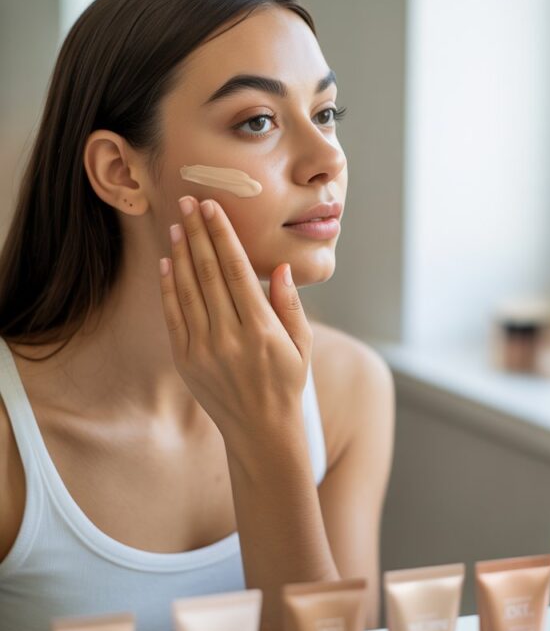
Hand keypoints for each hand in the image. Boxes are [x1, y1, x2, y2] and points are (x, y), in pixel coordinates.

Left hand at [158, 196, 312, 439]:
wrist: (260, 429)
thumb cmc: (286, 382)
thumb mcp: (301, 345)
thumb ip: (290, 305)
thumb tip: (280, 268)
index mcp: (261, 329)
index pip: (237, 270)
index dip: (222, 235)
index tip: (212, 208)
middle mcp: (229, 337)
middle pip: (208, 272)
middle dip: (197, 233)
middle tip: (188, 202)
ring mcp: (203, 349)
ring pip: (187, 290)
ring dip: (180, 254)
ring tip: (178, 225)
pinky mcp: (185, 360)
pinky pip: (173, 316)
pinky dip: (168, 287)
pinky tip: (167, 263)